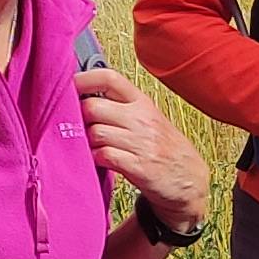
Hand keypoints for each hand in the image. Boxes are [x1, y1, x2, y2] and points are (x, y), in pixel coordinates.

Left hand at [79, 65, 210, 232]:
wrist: (190, 180)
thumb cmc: (163, 148)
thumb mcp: (148, 119)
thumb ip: (120, 107)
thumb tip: (83, 97)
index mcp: (142, 102)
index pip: (109, 78)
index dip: (83, 80)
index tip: (68, 87)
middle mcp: (141, 119)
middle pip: (93, 107)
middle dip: (78, 117)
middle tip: (76, 127)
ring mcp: (141, 143)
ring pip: (95, 132)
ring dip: (85, 141)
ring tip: (88, 146)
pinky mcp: (138, 167)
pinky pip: (103, 156)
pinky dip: (94, 158)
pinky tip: (98, 160)